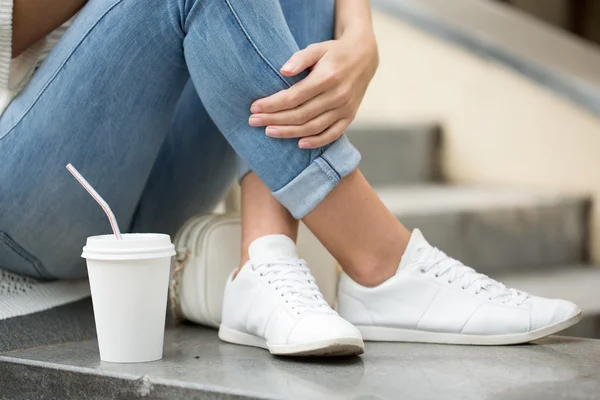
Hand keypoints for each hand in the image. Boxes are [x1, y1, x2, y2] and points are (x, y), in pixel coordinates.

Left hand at [249, 32, 378, 148]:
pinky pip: (332, 134)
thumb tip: (283, 71)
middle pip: (300, 114)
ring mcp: (345, 109)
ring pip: (313, 127)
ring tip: (268, 132)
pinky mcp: (349, 117)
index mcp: (327, 77)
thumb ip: (300, 58)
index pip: (294, 96)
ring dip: (289, 132)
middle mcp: (337, 95)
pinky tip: (299, 144)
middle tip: (253, 122)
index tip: (254, 107)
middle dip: (274, 119)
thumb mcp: (317, 47)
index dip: (273, 104)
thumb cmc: (334, 52)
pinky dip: (316, 142)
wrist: (364, 57)